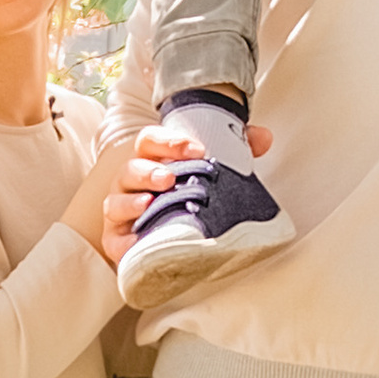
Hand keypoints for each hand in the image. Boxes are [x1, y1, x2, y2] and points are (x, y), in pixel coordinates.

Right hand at [95, 116, 271, 265]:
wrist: (170, 233)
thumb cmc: (187, 193)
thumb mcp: (211, 170)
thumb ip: (237, 150)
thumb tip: (264, 137)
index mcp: (151, 159)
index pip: (150, 141)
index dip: (170, 142)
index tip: (197, 149)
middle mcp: (130, 181)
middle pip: (131, 169)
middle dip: (148, 172)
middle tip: (169, 178)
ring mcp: (120, 210)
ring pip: (116, 202)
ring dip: (131, 202)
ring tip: (149, 203)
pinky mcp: (116, 239)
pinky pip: (114, 240)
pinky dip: (124, 240)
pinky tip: (138, 240)